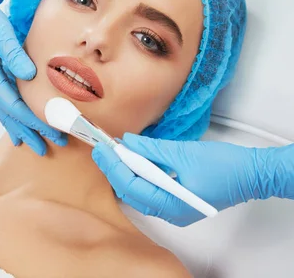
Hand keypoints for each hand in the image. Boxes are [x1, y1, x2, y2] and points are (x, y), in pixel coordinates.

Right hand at [0, 0, 66, 155]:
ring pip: (1, 112)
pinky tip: (15, 128)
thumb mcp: (0, 31)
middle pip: (6, 114)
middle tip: (46, 148)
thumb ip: (14, 54)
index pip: (11, 104)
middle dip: (27, 132)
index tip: (50, 129)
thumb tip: (30, 75)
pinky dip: (8, 117)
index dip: (31, 119)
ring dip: (18, 128)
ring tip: (32, 144)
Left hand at [91, 133, 271, 226]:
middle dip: (115, 169)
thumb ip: (151, 149)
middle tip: (102, 148)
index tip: (101, 148)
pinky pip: (150, 192)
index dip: (113, 165)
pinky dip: (140, 176)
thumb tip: (126, 142)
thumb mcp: (182, 152)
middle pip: (130, 192)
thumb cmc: (225, 166)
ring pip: (138, 193)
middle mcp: (170, 213)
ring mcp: (174, 210)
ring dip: (126, 172)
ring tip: (114, 151)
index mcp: (171, 204)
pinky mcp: (177, 203)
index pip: (130, 186)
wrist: (253, 174)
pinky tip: (133, 160)